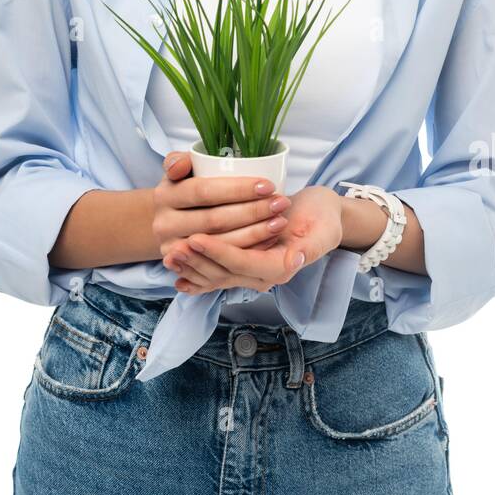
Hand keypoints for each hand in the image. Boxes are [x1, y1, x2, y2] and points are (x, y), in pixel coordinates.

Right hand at [152, 150, 292, 267]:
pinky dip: (249, 251)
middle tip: (281, 203)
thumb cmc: (184, 189)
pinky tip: (270, 240)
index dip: (237, 189)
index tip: (267, 185)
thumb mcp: (180, 170)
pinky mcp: (187, 268)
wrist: (169, 221)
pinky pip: (223, 262)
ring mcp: (174, 249)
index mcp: (165, 196)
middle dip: (252, 211)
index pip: (204, 192)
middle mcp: (165, 224)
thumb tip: (180, 165)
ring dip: (255, 233)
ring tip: (280, 221)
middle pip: (215, 220)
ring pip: (221, 243)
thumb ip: (180, 161)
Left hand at [168, 184, 343, 294]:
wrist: (323, 217)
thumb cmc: (323, 219)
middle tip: (174, 249)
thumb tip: (296, 258)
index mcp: (281, 267)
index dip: (218, 253)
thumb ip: (311, 246)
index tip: (195, 239)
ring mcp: (251, 273)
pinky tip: (176, 278)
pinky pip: (216, 277)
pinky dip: (196, 277)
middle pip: (224, 274)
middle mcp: (263, 276)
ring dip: (192, 268)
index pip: (243, 264)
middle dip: (197, 262)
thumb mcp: (324, 229)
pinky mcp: (243, 265)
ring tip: (169, 256)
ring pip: (215, 276)